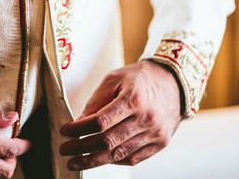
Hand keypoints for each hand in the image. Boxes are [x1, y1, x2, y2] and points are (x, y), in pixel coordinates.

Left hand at [59, 60, 181, 169]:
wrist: (175, 82)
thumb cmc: (140, 77)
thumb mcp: (114, 79)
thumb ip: (96, 101)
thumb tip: (79, 123)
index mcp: (133, 99)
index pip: (99, 122)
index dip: (78, 129)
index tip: (64, 131)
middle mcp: (146, 119)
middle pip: (107, 142)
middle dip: (81, 149)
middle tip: (64, 150)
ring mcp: (155, 134)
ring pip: (119, 154)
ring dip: (94, 160)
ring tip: (76, 161)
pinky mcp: (161, 143)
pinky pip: (133, 159)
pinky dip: (114, 161)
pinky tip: (100, 159)